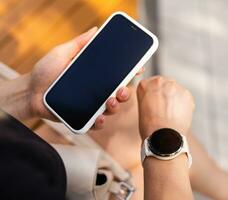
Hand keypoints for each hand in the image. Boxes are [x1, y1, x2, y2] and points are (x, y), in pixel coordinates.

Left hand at [29, 27, 143, 128]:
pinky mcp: (83, 118)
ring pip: (112, 108)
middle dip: (126, 93)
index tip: (139, 67)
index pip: (118, 73)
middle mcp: (97, 90)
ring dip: (116, 106)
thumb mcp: (62, 53)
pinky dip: (100, 122)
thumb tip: (96, 29)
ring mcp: (91, 105)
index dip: (131, 71)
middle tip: (122, 90)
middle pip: (119, 93)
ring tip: (110, 102)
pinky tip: (99, 118)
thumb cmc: (46, 71)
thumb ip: (79, 43)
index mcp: (96, 75)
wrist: (30, 92)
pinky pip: (96, 123)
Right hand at [136, 76, 194, 139]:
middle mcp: (160, 82)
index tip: (154, 103)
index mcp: (144, 84)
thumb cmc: (150, 127)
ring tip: (170, 115)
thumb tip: (159, 98)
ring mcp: (175, 87)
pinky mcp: (187, 94)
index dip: (153, 95)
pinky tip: (177, 115)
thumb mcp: (142, 108)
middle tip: (163, 109)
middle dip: (164, 94)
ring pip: (175, 90)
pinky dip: (183, 105)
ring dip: (174, 99)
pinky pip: (185, 97)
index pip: (150, 84)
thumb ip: (150, 97)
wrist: (164, 137)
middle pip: (164, 84)